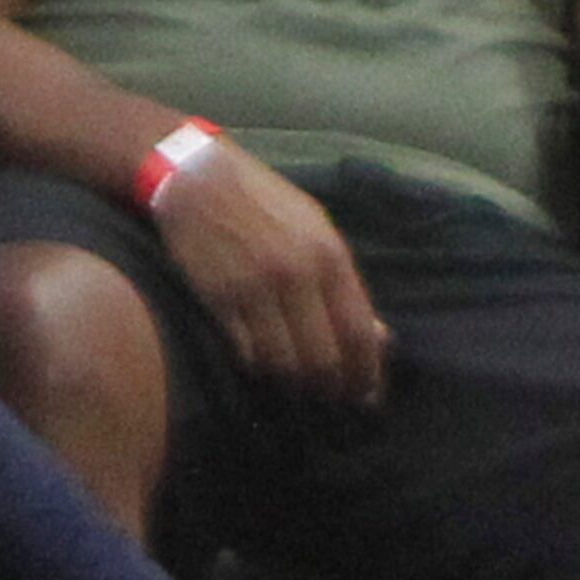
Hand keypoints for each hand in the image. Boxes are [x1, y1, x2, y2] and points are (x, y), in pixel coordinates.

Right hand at [152, 141, 388, 404]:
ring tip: (303, 387)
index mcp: (330, 256)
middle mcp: (297, 276)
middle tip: (337, 399)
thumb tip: (378, 335)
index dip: (366, 371)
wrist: (201, 180)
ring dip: (295, 382)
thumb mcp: (318, 231)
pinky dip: (259, 366)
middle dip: (333, 386)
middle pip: (322, 356)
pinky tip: (267, 366)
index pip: (358, 330)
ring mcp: (255, 290)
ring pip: (282, 362)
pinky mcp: (218, 300)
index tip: (369, 393)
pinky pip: (245, 352)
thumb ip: (345, 283)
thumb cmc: (268, 205)